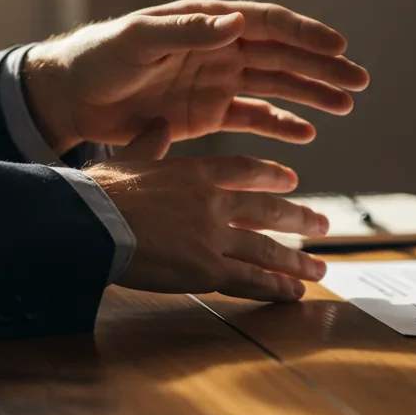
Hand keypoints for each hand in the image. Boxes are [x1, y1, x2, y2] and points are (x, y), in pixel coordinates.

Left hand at [24, 0, 369, 153]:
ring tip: (345, 106)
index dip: (305, 35)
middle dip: (322, 68)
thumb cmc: (102, 59)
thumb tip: (235, 22)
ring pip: (276, 87)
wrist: (72, 98)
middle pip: (283, 56)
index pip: (268, 25)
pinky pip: (253, 118)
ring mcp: (217, 82)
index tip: (339, 48)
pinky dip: (280, 126)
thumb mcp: (140, 42)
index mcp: (209, 23)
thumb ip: (187, 32)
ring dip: (311, 95)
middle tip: (358, 83)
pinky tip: (306, 134)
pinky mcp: (208, 113)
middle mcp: (221, 48)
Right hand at [85, 121, 330, 301]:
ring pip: (266, 249)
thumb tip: (157, 120)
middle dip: (298, 219)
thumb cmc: (102, 191)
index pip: (245, 171)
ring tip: (320, 267)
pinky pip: (250, 279)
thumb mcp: (130, 156)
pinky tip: (295, 293)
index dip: (271, 176)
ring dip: (296, 260)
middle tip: (323, 225)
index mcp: (197, 172)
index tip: (291, 181)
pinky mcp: (207, 270)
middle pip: (268, 210)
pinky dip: (276, 287)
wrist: (92, 222)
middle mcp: (214, 202)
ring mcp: (214, 236)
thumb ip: (151, 142)